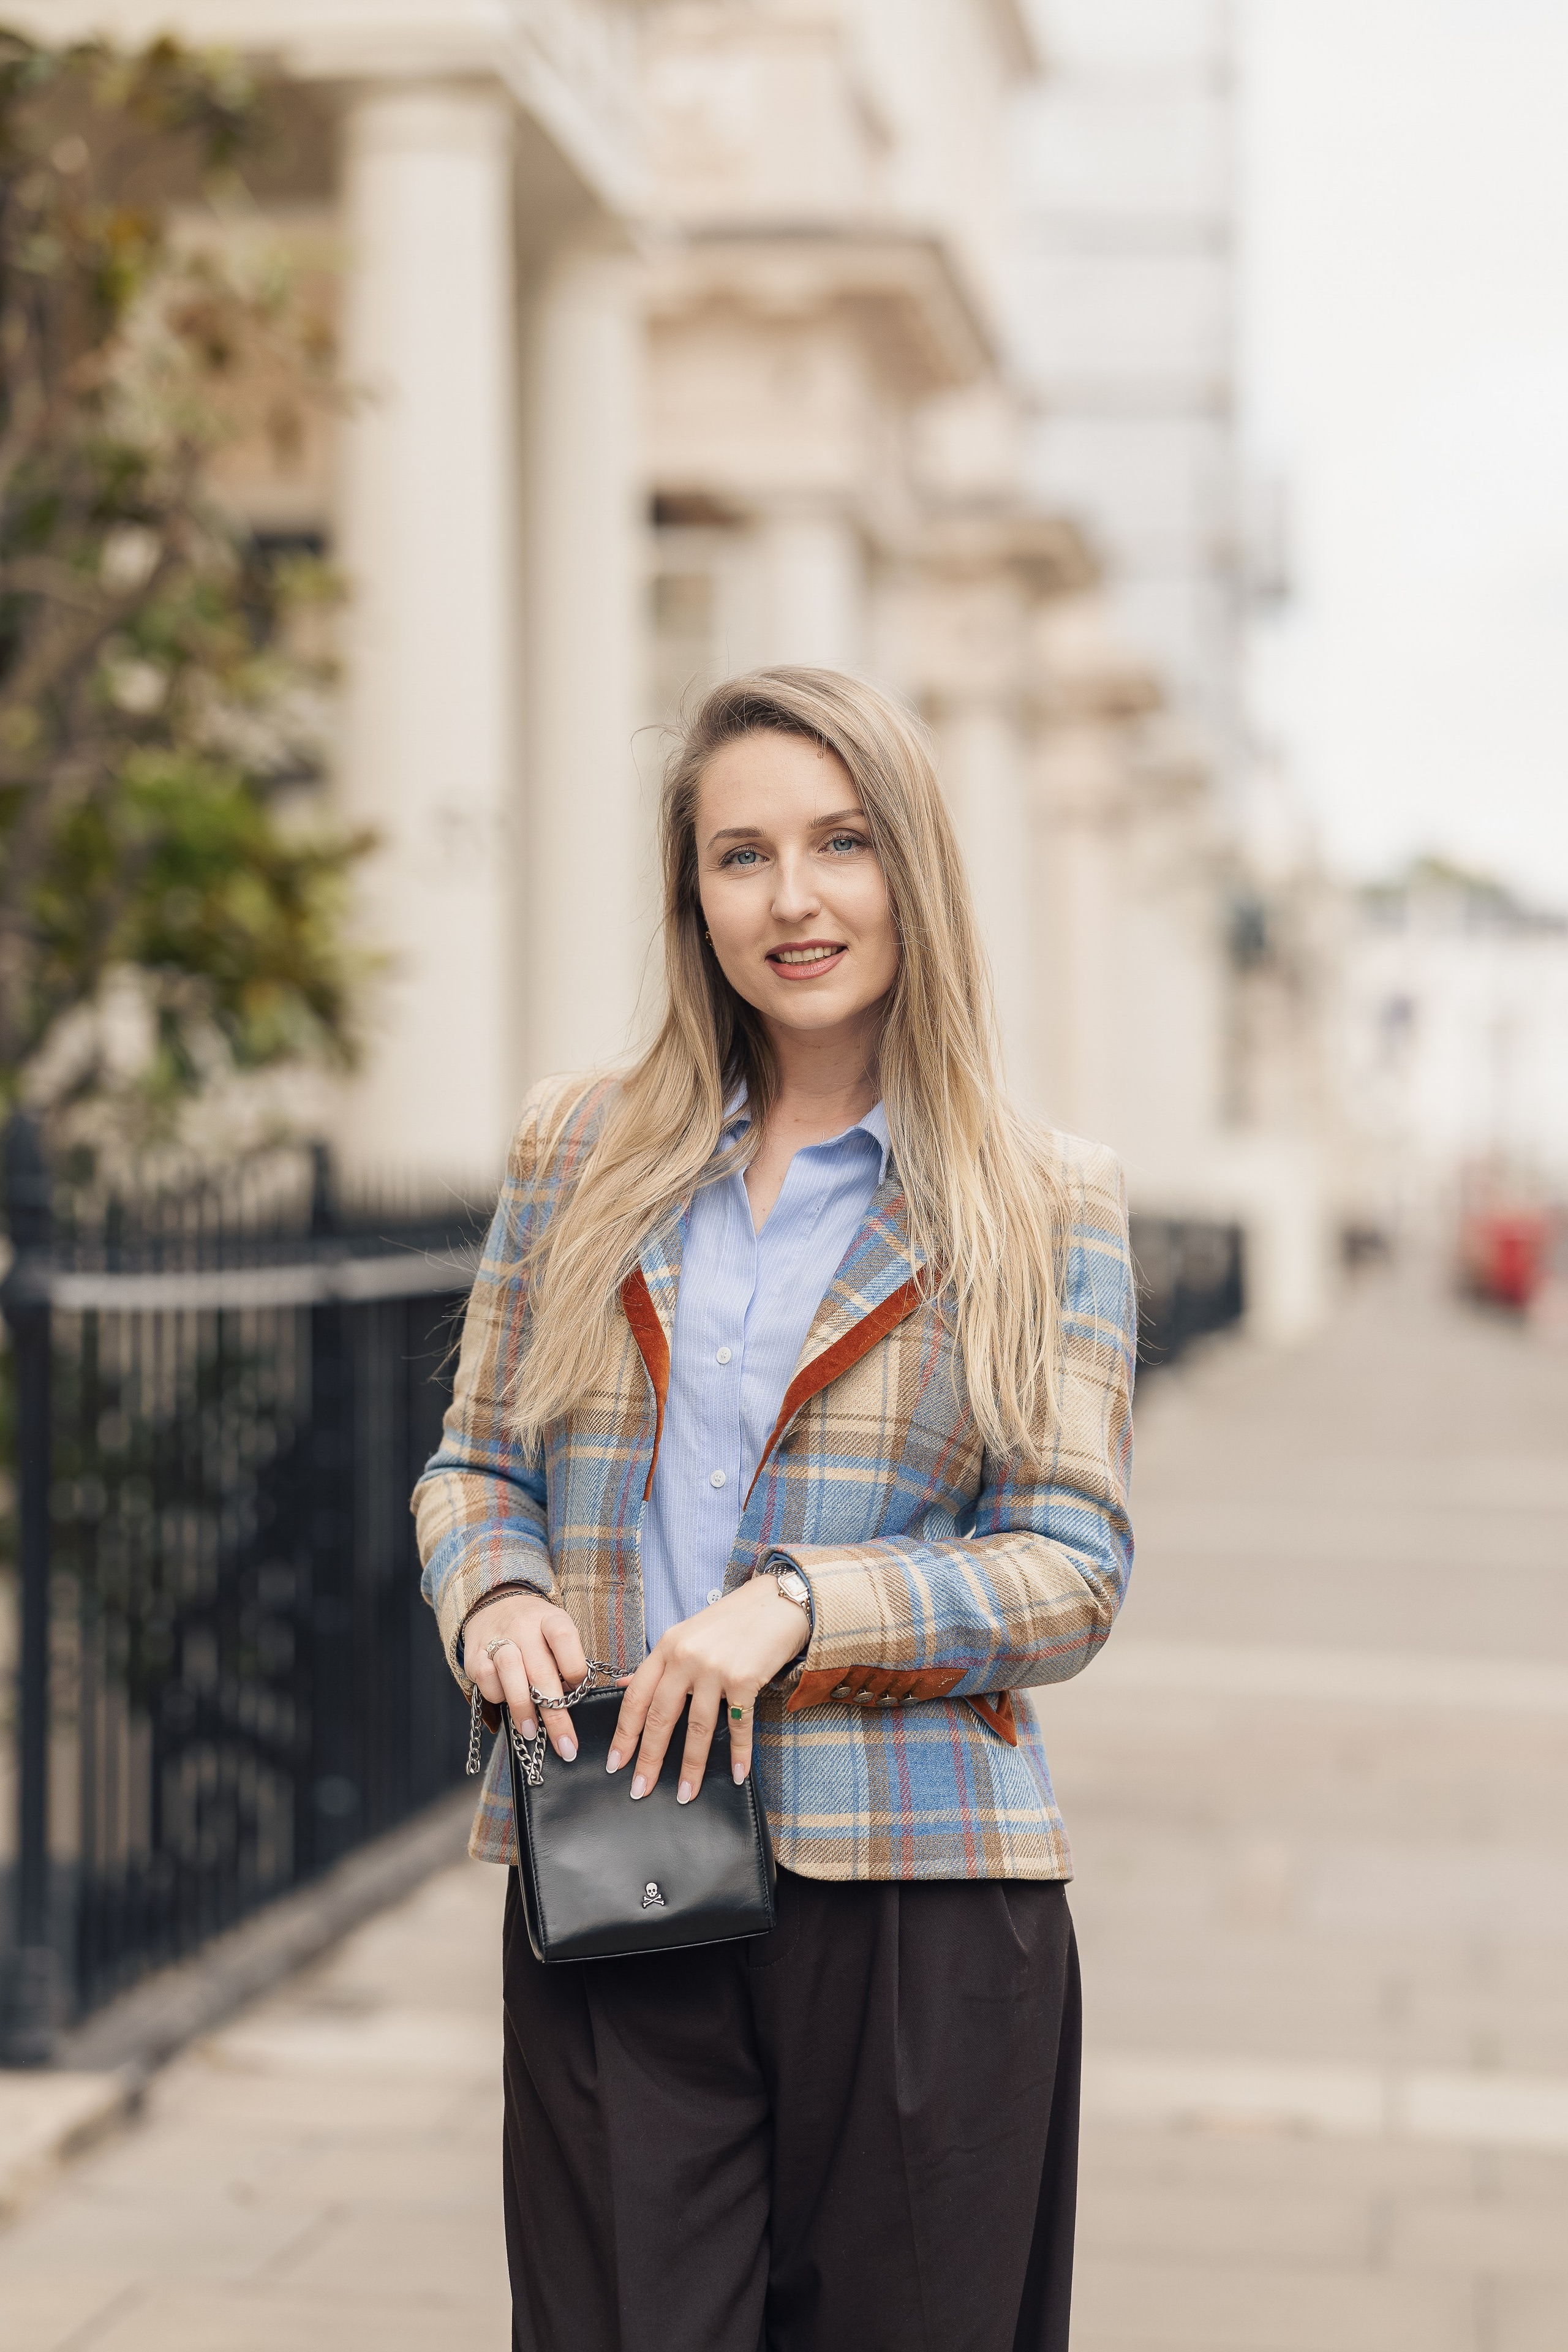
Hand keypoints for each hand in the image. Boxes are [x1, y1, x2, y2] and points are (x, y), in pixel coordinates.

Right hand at [463, 1591, 588, 1763]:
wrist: (495, 1605)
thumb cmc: (536, 1631)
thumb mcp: (556, 1634)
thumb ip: (565, 1661)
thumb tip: (574, 1701)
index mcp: (550, 1619)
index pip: (564, 1638)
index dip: (575, 1668)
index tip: (580, 1692)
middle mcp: (524, 1627)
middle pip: (541, 1669)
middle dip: (555, 1713)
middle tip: (565, 1744)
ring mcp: (497, 1638)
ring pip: (510, 1671)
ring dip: (522, 1707)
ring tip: (531, 1732)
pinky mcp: (475, 1654)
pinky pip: (486, 1679)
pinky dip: (498, 1696)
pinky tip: (506, 1704)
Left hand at [608, 1575, 808, 1803]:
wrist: (776, 1602)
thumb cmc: (731, 1621)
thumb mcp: (686, 1635)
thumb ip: (656, 1664)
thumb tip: (622, 1687)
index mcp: (667, 1647)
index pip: (636, 1698)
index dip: (624, 1734)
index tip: (615, 1763)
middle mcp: (686, 1657)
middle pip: (660, 1717)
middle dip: (648, 1759)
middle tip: (639, 1789)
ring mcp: (715, 1668)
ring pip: (697, 1727)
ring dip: (691, 1766)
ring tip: (685, 1794)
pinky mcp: (745, 1678)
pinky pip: (738, 1723)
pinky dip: (739, 1752)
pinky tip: (738, 1775)